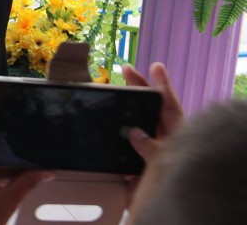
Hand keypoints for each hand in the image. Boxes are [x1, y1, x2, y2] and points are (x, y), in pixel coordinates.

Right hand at [121, 63, 182, 205]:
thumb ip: (152, 148)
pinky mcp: (132, 171)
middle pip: (150, 112)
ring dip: (121, 113)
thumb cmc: (172, 189)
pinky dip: (108, 141)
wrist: (160, 218)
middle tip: (126, 70)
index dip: (163, 87)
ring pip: (133, 128)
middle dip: (138, 91)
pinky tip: (98, 129)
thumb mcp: (166, 165)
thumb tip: (135, 132)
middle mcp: (162, 144)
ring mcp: (146, 156)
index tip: (155, 66)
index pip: (170, 108)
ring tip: (110, 93)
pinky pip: (118, 151)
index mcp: (177, 140)